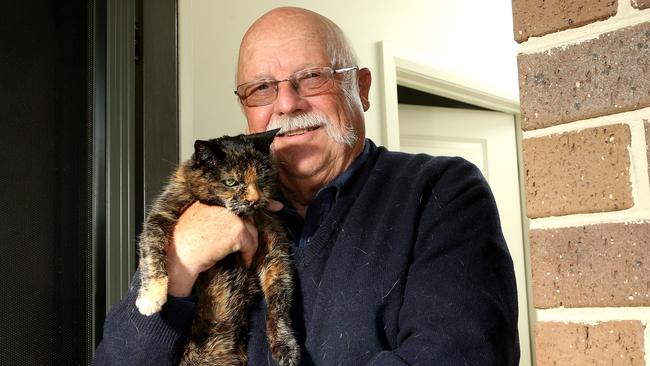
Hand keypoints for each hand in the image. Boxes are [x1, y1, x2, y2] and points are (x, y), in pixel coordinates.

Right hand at [166, 199, 282, 296]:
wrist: (178, 257)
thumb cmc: (186, 241)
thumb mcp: (202, 218)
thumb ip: (220, 213)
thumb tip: (244, 211)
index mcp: (211, 196)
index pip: (239, 195)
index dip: (258, 200)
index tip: (274, 204)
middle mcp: (222, 201)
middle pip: (248, 213)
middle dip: (261, 218)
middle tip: (271, 219)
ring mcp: (230, 215)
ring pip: (251, 229)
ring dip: (250, 244)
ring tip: (244, 255)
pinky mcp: (236, 230)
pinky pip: (250, 243)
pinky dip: (249, 255)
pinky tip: (244, 262)